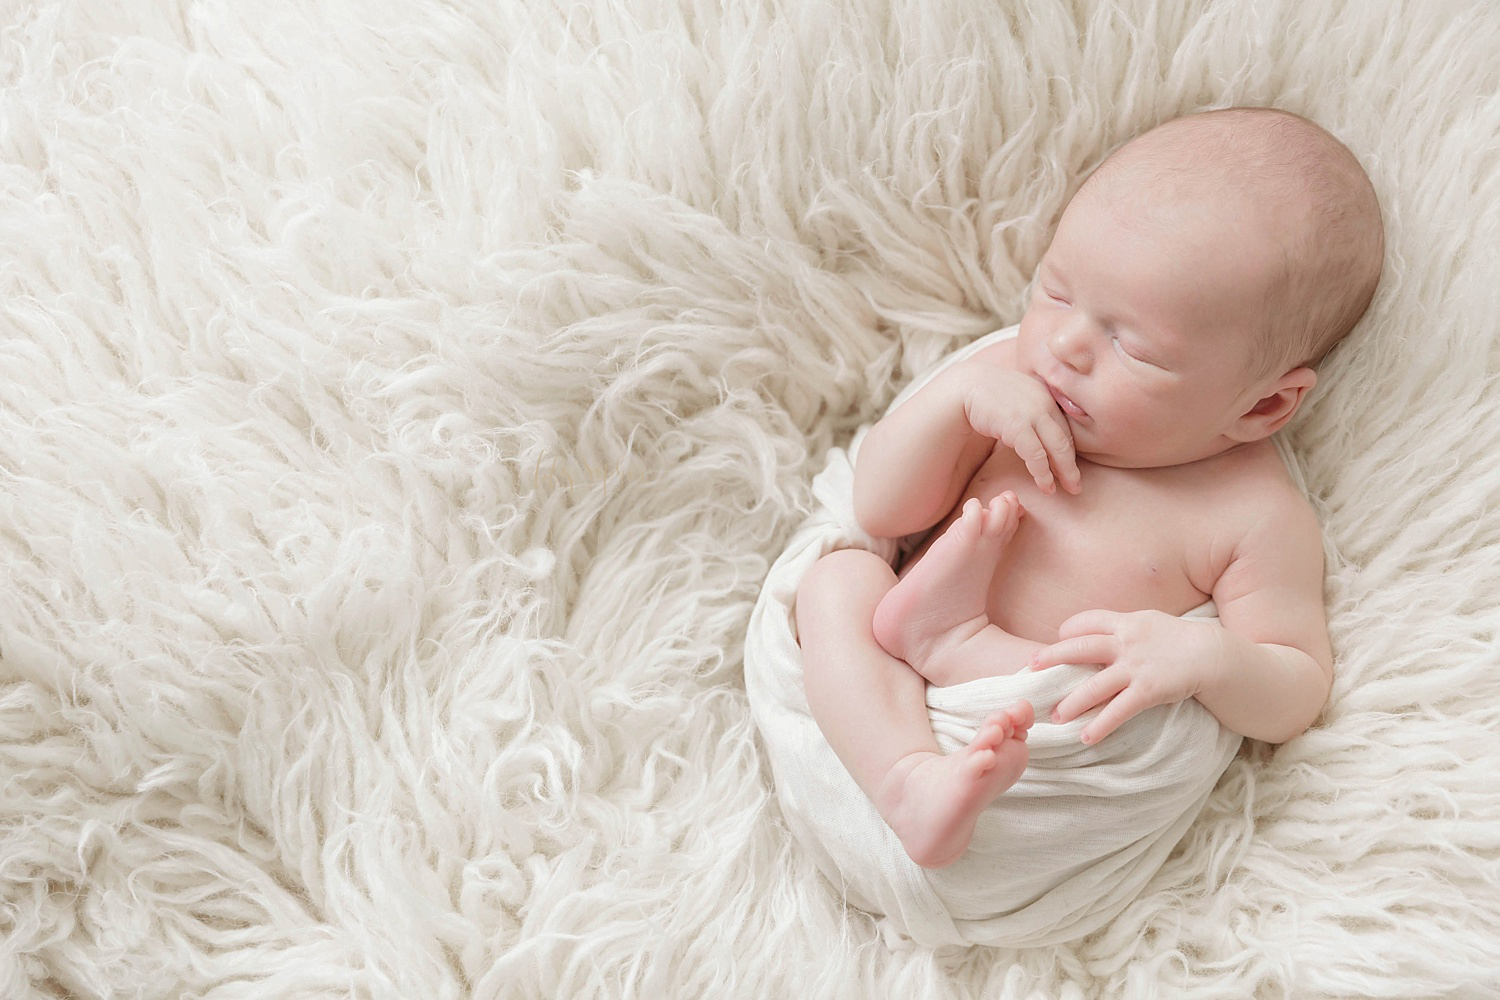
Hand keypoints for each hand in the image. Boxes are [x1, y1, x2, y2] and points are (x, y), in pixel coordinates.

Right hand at [960, 363, 1080, 494]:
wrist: (965, 385)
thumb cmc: (987, 395)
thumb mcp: (1016, 398)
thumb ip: (1030, 409)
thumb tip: (1037, 431)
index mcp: (1045, 395)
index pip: (1064, 428)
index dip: (1068, 451)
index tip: (1070, 468)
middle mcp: (1044, 402)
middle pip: (1066, 438)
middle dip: (1072, 466)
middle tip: (1076, 486)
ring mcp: (1033, 413)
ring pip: (1057, 448)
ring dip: (1064, 472)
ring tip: (1067, 489)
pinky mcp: (1018, 425)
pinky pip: (1037, 454)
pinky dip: (1043, 472)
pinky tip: (1045, 485)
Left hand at [1027, 609, 1227, 743]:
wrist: (1216, 656)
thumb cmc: (1182, 641)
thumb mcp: (1152, 624)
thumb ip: (1126, 629)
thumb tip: (1102, 635)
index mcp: (1127, 623)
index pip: (1088, 620)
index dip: (1069, 629)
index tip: (1058, 638)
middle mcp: (1127, 642)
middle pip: (1080, 647)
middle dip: (1052, 657)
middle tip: (1030, 667)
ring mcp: (1136, 667)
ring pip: (1094, 685)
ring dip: (1072, 703)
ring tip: (1056, 717)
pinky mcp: (1148, 690)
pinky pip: (1119, 710)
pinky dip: (1101, 725)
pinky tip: (1087, 738)